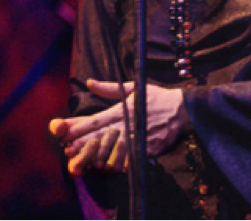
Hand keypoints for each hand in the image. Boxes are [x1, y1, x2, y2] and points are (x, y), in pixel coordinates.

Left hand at [49, 79, 185, 175]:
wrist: (184, 110)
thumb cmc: (158, 97)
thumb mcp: (134, 88)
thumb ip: (109, 88)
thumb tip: (88, 82)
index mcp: (123, 108)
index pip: (97, 119)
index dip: (80, 127)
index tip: (65, 133)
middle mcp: (128, 123)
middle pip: (101, 135)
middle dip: (84, 143)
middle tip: (68, 150)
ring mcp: (139, 137)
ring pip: (114, 149)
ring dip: (99, 155)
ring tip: (84, 161)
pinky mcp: (149, 148)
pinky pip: (132, 158)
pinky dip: (121, 164)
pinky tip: (110, 169)